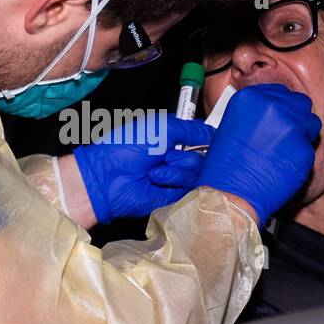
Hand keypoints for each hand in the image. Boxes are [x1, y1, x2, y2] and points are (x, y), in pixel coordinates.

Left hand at [73, 116, 214, 221]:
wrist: (107, 175)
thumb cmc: (127, 146)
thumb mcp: (163, 127)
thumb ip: (193, 129)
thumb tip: (215, 134)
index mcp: (174, 139)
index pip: (205, 139)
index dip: (210, 140)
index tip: (210, 139)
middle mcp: (177, 158)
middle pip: (207, 157)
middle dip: (188, 153)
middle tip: (167, 153)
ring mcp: (177, 178)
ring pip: (199, 171)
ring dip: (178, 166)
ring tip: (157, 167)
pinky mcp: (175, 197)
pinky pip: (189, 187)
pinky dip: (173, 179)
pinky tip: (156, 178)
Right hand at [197, 84, 320, 225]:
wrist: (230, 193)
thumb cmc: (224, 165)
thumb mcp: (230, 126)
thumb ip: (254, 112)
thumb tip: (270, 113)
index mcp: (252, 97)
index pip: (280, 93)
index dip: (280, 106)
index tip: (277, 118)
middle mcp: (273, 107)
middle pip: (300, 103)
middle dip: (295, 117)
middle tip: (285, 133)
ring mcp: (291, 128)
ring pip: (311, 123)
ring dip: (302, 134)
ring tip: (286, 149)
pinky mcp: (304, 149)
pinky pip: (310, 148)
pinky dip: (300, 156)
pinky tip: (284, 165)